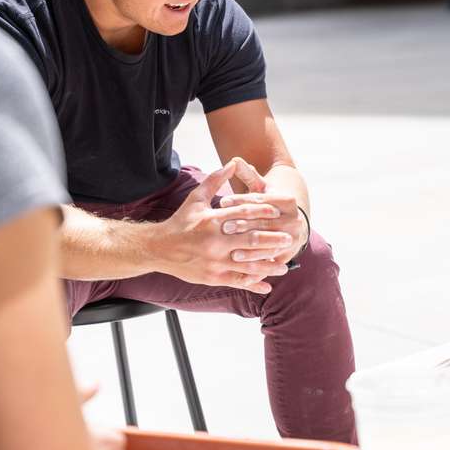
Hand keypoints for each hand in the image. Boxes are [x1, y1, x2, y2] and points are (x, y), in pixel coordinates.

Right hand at [154, 161, 294, 292]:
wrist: (159, 248)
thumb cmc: (181, 222)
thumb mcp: (196, 199)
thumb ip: (215, 180)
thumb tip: (233, 163)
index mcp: (212, 221)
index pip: (243, 214)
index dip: (262, 212)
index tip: (278, 212)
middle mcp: (215, 242)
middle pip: (250, 240)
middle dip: (272, 240)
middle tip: (289, 238)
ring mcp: (214, 262)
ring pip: (247, 264)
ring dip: (268, 265)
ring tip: (284, 265)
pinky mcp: (212, 277)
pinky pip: (237, 281)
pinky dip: (253, 284)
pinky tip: (267, 285)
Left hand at [217, 157, 308, 264]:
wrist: (286, 228)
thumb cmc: (267, 206)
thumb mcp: (260, 189)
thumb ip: (248, 175)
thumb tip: (234, 160)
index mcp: (288, 200)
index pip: (262, 200)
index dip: (241, 200)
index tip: (222, 202)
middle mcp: (295, 219)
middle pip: (264, 220)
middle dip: (242, 222)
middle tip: (223, 224)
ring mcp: (293, 237)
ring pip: (265, 240)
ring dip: (246, 242)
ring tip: (228, 242)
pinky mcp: (288, 254)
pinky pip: (267, 257)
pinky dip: (252, 259)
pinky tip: (236, 259)